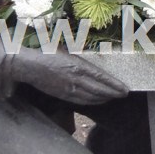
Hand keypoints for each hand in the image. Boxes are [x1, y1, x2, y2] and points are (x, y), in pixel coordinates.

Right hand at [11, 49, 129, 104]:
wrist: (29, 65)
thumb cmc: (47, 54)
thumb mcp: (67, 51)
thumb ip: (81, 59)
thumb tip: (94, 64)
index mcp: (78, 66)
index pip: (101, 78)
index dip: (114, 85)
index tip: (125, 89)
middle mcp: (75, 79)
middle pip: (99, 90)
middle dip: (113, 93)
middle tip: (124, 94)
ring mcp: (69, 89)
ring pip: (91, 97)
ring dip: (104, 98)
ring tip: (113, 98)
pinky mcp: (62, 95)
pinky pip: (81, 101)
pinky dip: (92, 102)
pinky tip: (98, 101)